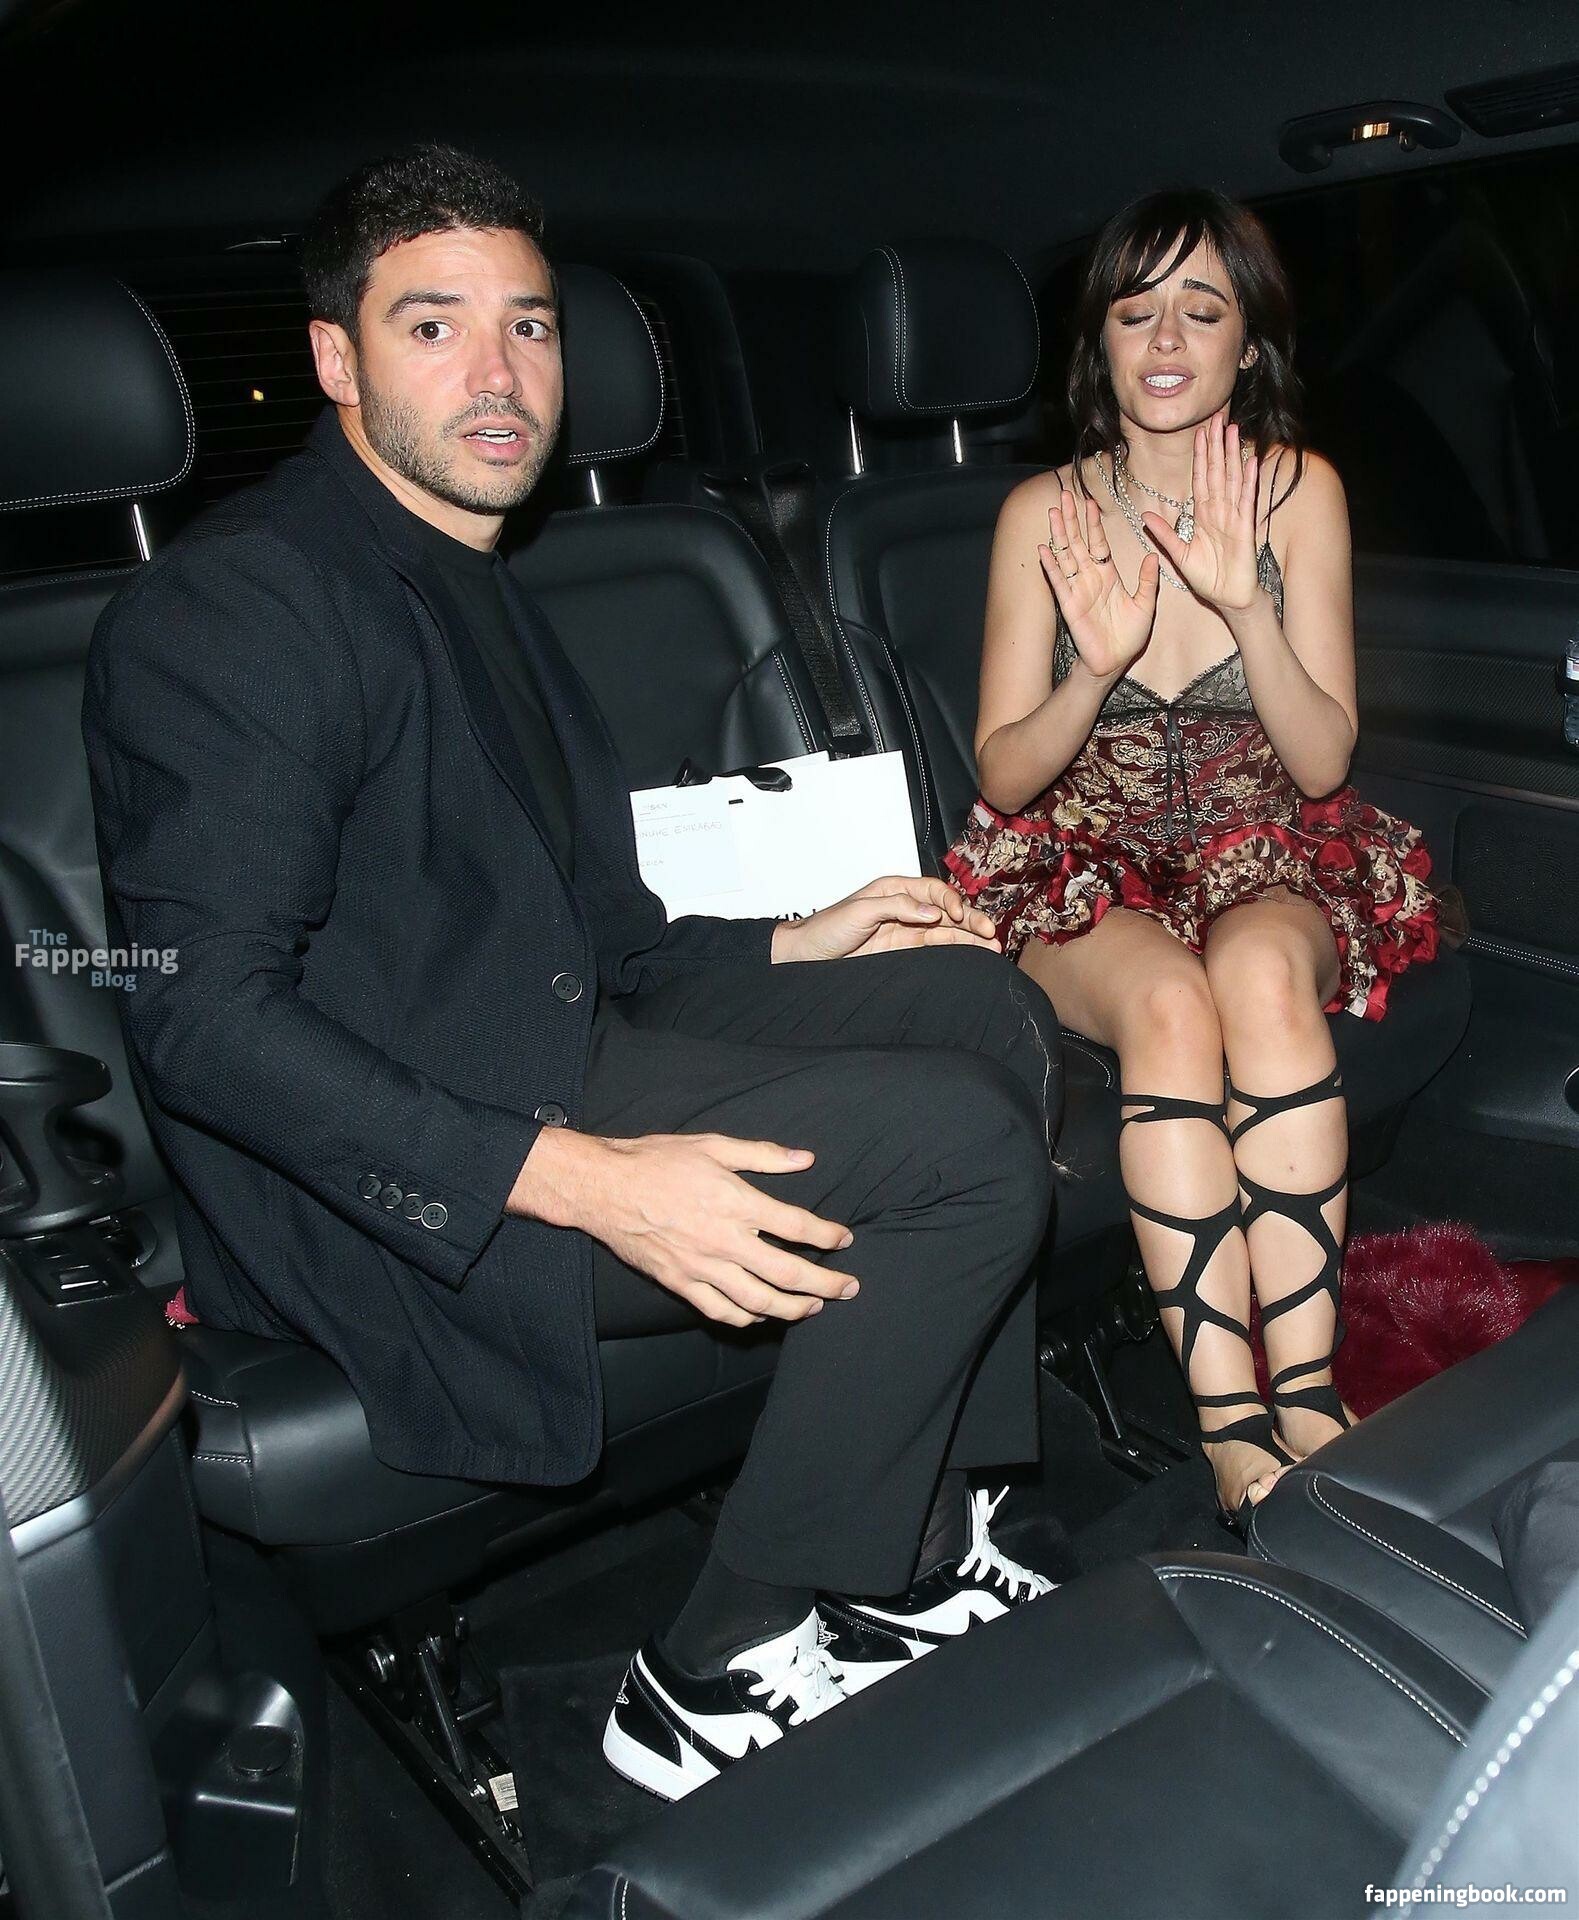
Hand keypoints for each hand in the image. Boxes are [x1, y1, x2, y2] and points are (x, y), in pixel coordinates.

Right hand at [510, 1126, 857, 1326]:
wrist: (603, 1187)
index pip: (795, 1226)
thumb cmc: (657, 1160)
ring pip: (757, 1301)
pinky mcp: (679, 1282)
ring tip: (814, 1308)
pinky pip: (720, 1311)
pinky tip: (763, 1314)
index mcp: (734, 1201)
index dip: (827, 1236)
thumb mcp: (712, 1145)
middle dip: (824, 1285)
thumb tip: (805, 1159)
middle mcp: (722, 1239)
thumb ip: (762, 1154)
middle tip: (849, 1289)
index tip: (845, 1240)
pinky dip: (747, 1318)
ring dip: (792, 1309)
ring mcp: (700, 1266)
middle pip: (786, 1273)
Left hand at [772, 874, 1000, 961]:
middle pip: (946, 909)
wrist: (808, 955)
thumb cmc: (827, 927)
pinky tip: (974, 952)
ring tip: (993, 946)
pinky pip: (935, 946)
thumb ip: (897, 907)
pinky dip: (956, 948)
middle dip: (970, 919)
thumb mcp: (861, 910)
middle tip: (990, 932)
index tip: (959, 916)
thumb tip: (932, 912)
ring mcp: (906, 928)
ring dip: (970, 937)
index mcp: (894, 888)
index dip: (949, 901)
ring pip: (946, 929)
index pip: (933, 890)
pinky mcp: (903, 949)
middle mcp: (904, 906)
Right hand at [1038, 486, 1158, 680]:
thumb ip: (1148, 581)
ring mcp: (1078, 589)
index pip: (1099, 542)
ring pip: (1066, 555)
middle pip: (1078, 541)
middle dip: (1072, 518)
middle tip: (1065, 494)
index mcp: (1108, 575)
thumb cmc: (1130, 636)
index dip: (1094, 523)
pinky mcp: (1069, 604)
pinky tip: (1043, 548)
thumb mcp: (1146, 605)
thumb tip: (1153, 556)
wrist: (1114, 661)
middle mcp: (1090, 578)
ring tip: (1053, 512)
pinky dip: (1051, 565)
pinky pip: (1058, 581)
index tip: (1091, 502)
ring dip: (1059, 533)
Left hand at [1142, 410, 1261, 611]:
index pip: (1200, 478)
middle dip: (1216, 446)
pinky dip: (1249, 481)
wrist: (1229, 599)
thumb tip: (1145, 517)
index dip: (1200, 456)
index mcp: (1203, 516)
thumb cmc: (1208, 579)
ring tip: (1234, 430)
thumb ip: (1165, 535)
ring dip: (1233, 455)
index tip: (1200, 432)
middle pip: (1217, 471)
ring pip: (1232, 479)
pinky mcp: (1245, 529)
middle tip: (1218, 418)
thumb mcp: (1179, 555)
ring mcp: (1233, 518)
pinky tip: (1251, 461)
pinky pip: (1246, 501)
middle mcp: (1219, 512)